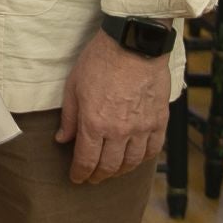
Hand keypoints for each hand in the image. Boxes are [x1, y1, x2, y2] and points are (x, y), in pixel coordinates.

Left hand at [56, 30, 170, 183]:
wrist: (133, 44)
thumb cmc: (100, 60)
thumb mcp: (74, 86)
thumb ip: (69, 117)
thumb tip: (62, 139)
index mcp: (94, 123)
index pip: (86, 160)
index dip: (80, 174)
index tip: (76, 178)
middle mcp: (119, 131)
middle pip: (109, 166)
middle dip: (98, 176)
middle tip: (92, 178)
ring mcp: (142, 127)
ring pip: (132, 162)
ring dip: (120, 171)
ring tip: (112, 171)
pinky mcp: (160, 120)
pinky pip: (153, 149)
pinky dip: (143, 159)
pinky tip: (136, 159)